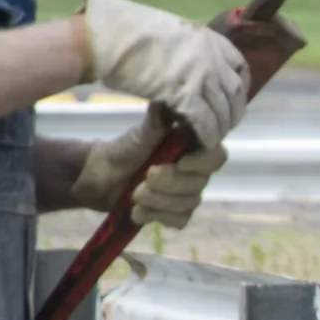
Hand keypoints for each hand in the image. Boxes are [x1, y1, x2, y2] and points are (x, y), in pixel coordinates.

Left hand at [72, 108, 228, 229]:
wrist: (102, 175)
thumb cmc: (125, 149)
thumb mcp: (140, 134)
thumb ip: (158, 120)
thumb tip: (164, 99)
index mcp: (194, 148)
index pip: (217, 156)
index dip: (202, 162)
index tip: (180, 162)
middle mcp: (197, 171)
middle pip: (199, 183)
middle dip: (170, 183)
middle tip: (144, 177)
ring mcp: (188, 194)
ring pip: (188, 204)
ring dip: (158, 201)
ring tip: (134, 195)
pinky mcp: (176, 213)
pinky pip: (178, 220)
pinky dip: (156, 216)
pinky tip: (137, 211)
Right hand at [80, 0, 248, 150]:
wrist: (105, 37)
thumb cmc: (127, 31)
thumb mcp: (170, 33)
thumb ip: (187, 49)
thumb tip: (191, 64)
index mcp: (208, 38)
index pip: (239, 66)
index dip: (239, 87)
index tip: (233, 99)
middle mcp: (211, 56)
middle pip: (234, 92)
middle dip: (232, 112)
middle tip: (224, 125)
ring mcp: (201, 75)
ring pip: (222, 110)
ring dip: (219, 127)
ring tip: (211, 138)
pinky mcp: (185, 94)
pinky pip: (204, 121)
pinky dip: (206, 134)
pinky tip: (202, 142)